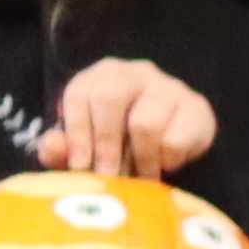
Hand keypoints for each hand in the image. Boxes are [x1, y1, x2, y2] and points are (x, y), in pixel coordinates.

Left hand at [35, 59, 218, 178]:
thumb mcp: (85, 146)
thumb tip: (51, 146)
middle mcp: (135, 73)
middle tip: (107, 174)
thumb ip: (61, 148)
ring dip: (139, 159)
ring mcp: (168, 86)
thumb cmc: (120, 141)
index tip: (78, 165)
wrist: (172, 141)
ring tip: (138, 176)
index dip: (76, 132)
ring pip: (145, 122)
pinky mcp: (196, 106)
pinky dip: (166, 160)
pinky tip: (164, 163)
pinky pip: (176, 138)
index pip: (80, 93)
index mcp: (101, 76)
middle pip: (110, 98)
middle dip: (105, 143)